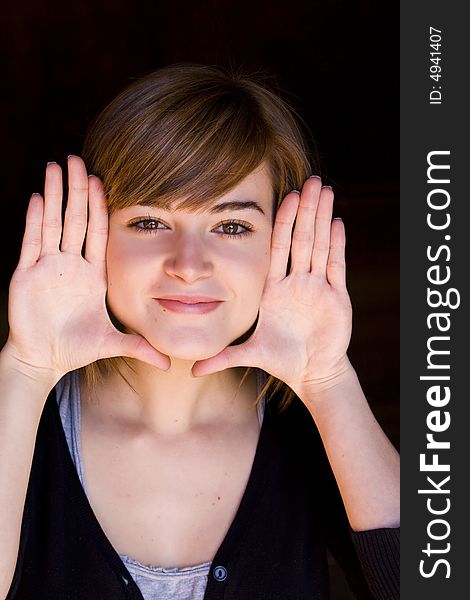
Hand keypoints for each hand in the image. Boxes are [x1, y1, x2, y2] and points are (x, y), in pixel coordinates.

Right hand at [5, 156, 169, 383]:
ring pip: (52, 223)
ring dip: (53, 195)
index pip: (98, 233)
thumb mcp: (111, 343)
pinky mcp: (26, 275)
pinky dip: (34, 220)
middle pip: (75, 219)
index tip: (103, 179)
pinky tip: (37, 197)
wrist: (44, 359)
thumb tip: (169, 364)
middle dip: (77, 190)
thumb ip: (138, 349)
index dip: (99, 207)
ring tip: (55, 166)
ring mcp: (47, 267)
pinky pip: (31, 243)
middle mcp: (71, 265)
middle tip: (78, 159)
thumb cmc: (76, 347)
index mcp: (93, 274)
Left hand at [192, 177, 352, 394]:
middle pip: (301, 239)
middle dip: (305, 210)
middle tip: (310, 180)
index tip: (284, 196)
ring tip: (324, 190)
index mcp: (274, 288)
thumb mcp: (250, 354)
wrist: (311, 373)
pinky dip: (337, 245)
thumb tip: (189, 370)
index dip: (281, 222)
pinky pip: (336, 267)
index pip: (277, 248)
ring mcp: (317, 287)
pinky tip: (338, 222)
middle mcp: (296, 282)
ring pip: (320, 245)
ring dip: (322, 218)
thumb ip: (222, 358)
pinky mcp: (336, 297)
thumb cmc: (281, 359)